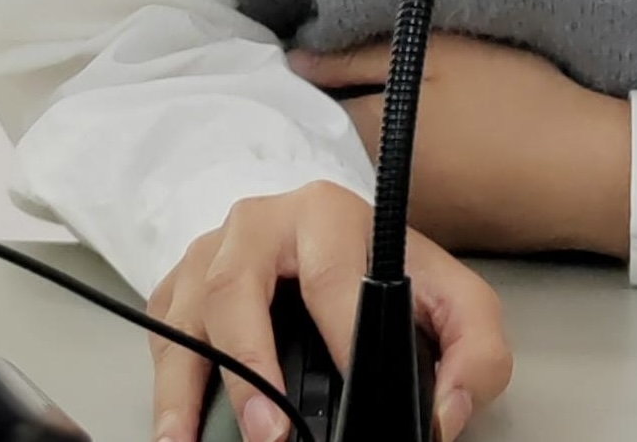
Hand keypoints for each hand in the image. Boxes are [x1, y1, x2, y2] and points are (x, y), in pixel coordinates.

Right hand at [144, 181, 508, 441]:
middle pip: (237, 286)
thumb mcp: (449, 297)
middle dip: (250, 365)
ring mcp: (210, 252)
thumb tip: (446, 412)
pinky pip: (162, 336)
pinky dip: (164, 390)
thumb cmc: (378, 269)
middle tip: (270, 433)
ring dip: (188, 386)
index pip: (332, 276)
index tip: (355, 390)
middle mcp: (260, 224)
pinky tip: (174, 432)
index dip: (341, 335)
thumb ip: (475, 350)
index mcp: (329, 216)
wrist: (324, 234)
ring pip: (189, 312)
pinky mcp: (178, 286)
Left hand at [291, 32, 630, 259]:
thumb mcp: (438, 55)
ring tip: (407, 122)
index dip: (310, 85)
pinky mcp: (435, 240)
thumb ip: (360, 58)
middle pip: (326, 152)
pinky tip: (438, 158)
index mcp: (367, 139)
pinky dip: (401, 181)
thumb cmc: (518, 105)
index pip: (303, 113)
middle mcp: (371, 192)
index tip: (322, 67)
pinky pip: (395, 205)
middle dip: (332, 122)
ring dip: (365, 154)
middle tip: (362, 88)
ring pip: (360, 181)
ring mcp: (402, 223)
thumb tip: (298, 63)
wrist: (585, 173)